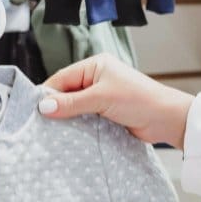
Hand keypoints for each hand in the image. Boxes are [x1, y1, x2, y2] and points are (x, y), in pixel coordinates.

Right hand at [39, 55, 194, 147]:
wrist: (166, 119)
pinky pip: (85, 118)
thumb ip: (72, 103)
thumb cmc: (138, 100)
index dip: (48, 94)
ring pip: (75, 107)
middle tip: (41, 124)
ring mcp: (101, 97)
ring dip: (67, 119)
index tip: (34, 110)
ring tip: (52, 132)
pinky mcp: (106, 114)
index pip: (62, 78)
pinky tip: (69, 136)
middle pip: (66, 93)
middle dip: (56, 107)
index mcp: (94, 66)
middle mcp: (96, 79)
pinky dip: (78, 126)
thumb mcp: (101, 98)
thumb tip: (44, 106)